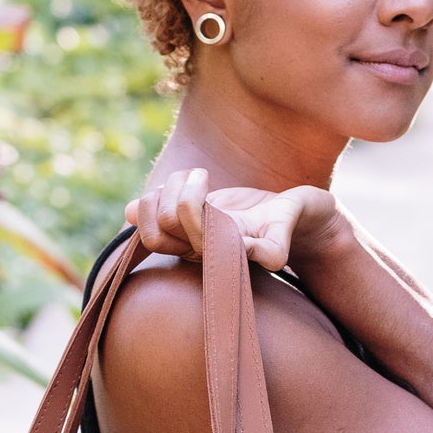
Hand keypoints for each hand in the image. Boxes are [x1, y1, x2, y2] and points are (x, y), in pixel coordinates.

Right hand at [124, 168, 342, 271]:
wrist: (304, 220)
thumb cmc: (252, 212)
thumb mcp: (206, 204)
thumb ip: (169, 207)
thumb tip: (128, 211)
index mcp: (192, 244)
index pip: (149, 234)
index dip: (150, 204)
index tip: (173, 184)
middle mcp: (210, 254)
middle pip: (164, 229)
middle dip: (170, 192)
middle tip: (196, 179)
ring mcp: (240, 254)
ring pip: (195, 233)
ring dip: (190, 190)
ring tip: (204, 179)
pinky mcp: (276, 249)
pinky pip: (263, 251)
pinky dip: (253, 242)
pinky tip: (233, 216)